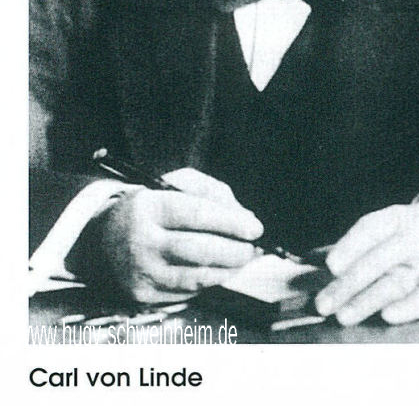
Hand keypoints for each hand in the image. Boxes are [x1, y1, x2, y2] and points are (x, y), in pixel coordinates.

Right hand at [100, 168, 262, 303]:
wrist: (101, 238)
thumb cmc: (149, 207)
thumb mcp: (172, 184)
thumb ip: (210, 192)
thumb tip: (244, 217)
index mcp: (148, 206)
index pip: (197, 214)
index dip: (231, 222)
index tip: (255, 228)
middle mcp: (142, 241)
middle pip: (200, 250)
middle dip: (236, 251)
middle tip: (254, 248)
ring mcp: (142, 272)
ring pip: (198, 277)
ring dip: (229, 270)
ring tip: (243, 259)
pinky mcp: (143, 296)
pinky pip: (188, 292)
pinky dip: (209, 281)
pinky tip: (218, 270)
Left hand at [315, 201, 418, 324]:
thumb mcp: (400, 223)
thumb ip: (369, 244)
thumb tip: (328, 270)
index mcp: (399, 217)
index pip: (370, 227)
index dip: (349, 246)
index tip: (330, 266)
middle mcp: (414, 237)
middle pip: (377, 260)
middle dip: (347, 284)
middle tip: (324, 305)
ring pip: (397, 281)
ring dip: (368, 300)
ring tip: (344, 316)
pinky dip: (410, 307)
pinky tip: (388, 316)